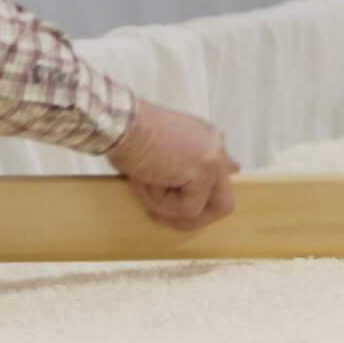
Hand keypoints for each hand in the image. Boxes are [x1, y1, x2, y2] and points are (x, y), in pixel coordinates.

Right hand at [106, 100, 237, 230]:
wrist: (117, 123)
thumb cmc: (127, 136)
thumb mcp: (158, 151)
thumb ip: (182, 168)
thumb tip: (205, 189)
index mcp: (204, 138)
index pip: (225, 170)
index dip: (212, 192)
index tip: (202, 200)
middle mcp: (215, 146)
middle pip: (223, 203)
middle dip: (193, 219)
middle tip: (160, 216)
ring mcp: (214, 159)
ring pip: (200, 210)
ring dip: (166, 208)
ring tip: (143, 185)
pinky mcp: (205, 171)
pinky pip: (187, 209)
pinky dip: (160, 202)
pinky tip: (145, 179)